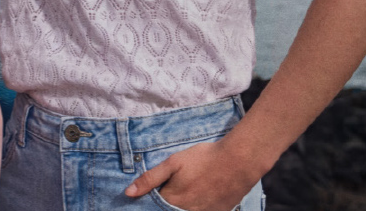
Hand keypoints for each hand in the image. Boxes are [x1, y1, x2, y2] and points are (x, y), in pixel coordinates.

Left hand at [125, 140, 254, 210]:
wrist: (236, 162)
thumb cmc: (202, 159)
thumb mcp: (173, 163)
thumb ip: (150, 178)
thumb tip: (128, 193)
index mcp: (172, 201)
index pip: (154, 207)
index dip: (148, 202)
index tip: (142, 198)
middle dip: (163, 205)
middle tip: (174, 188)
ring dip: (179, 206)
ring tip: (187, 190)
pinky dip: (196, 207)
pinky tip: (198, 195)